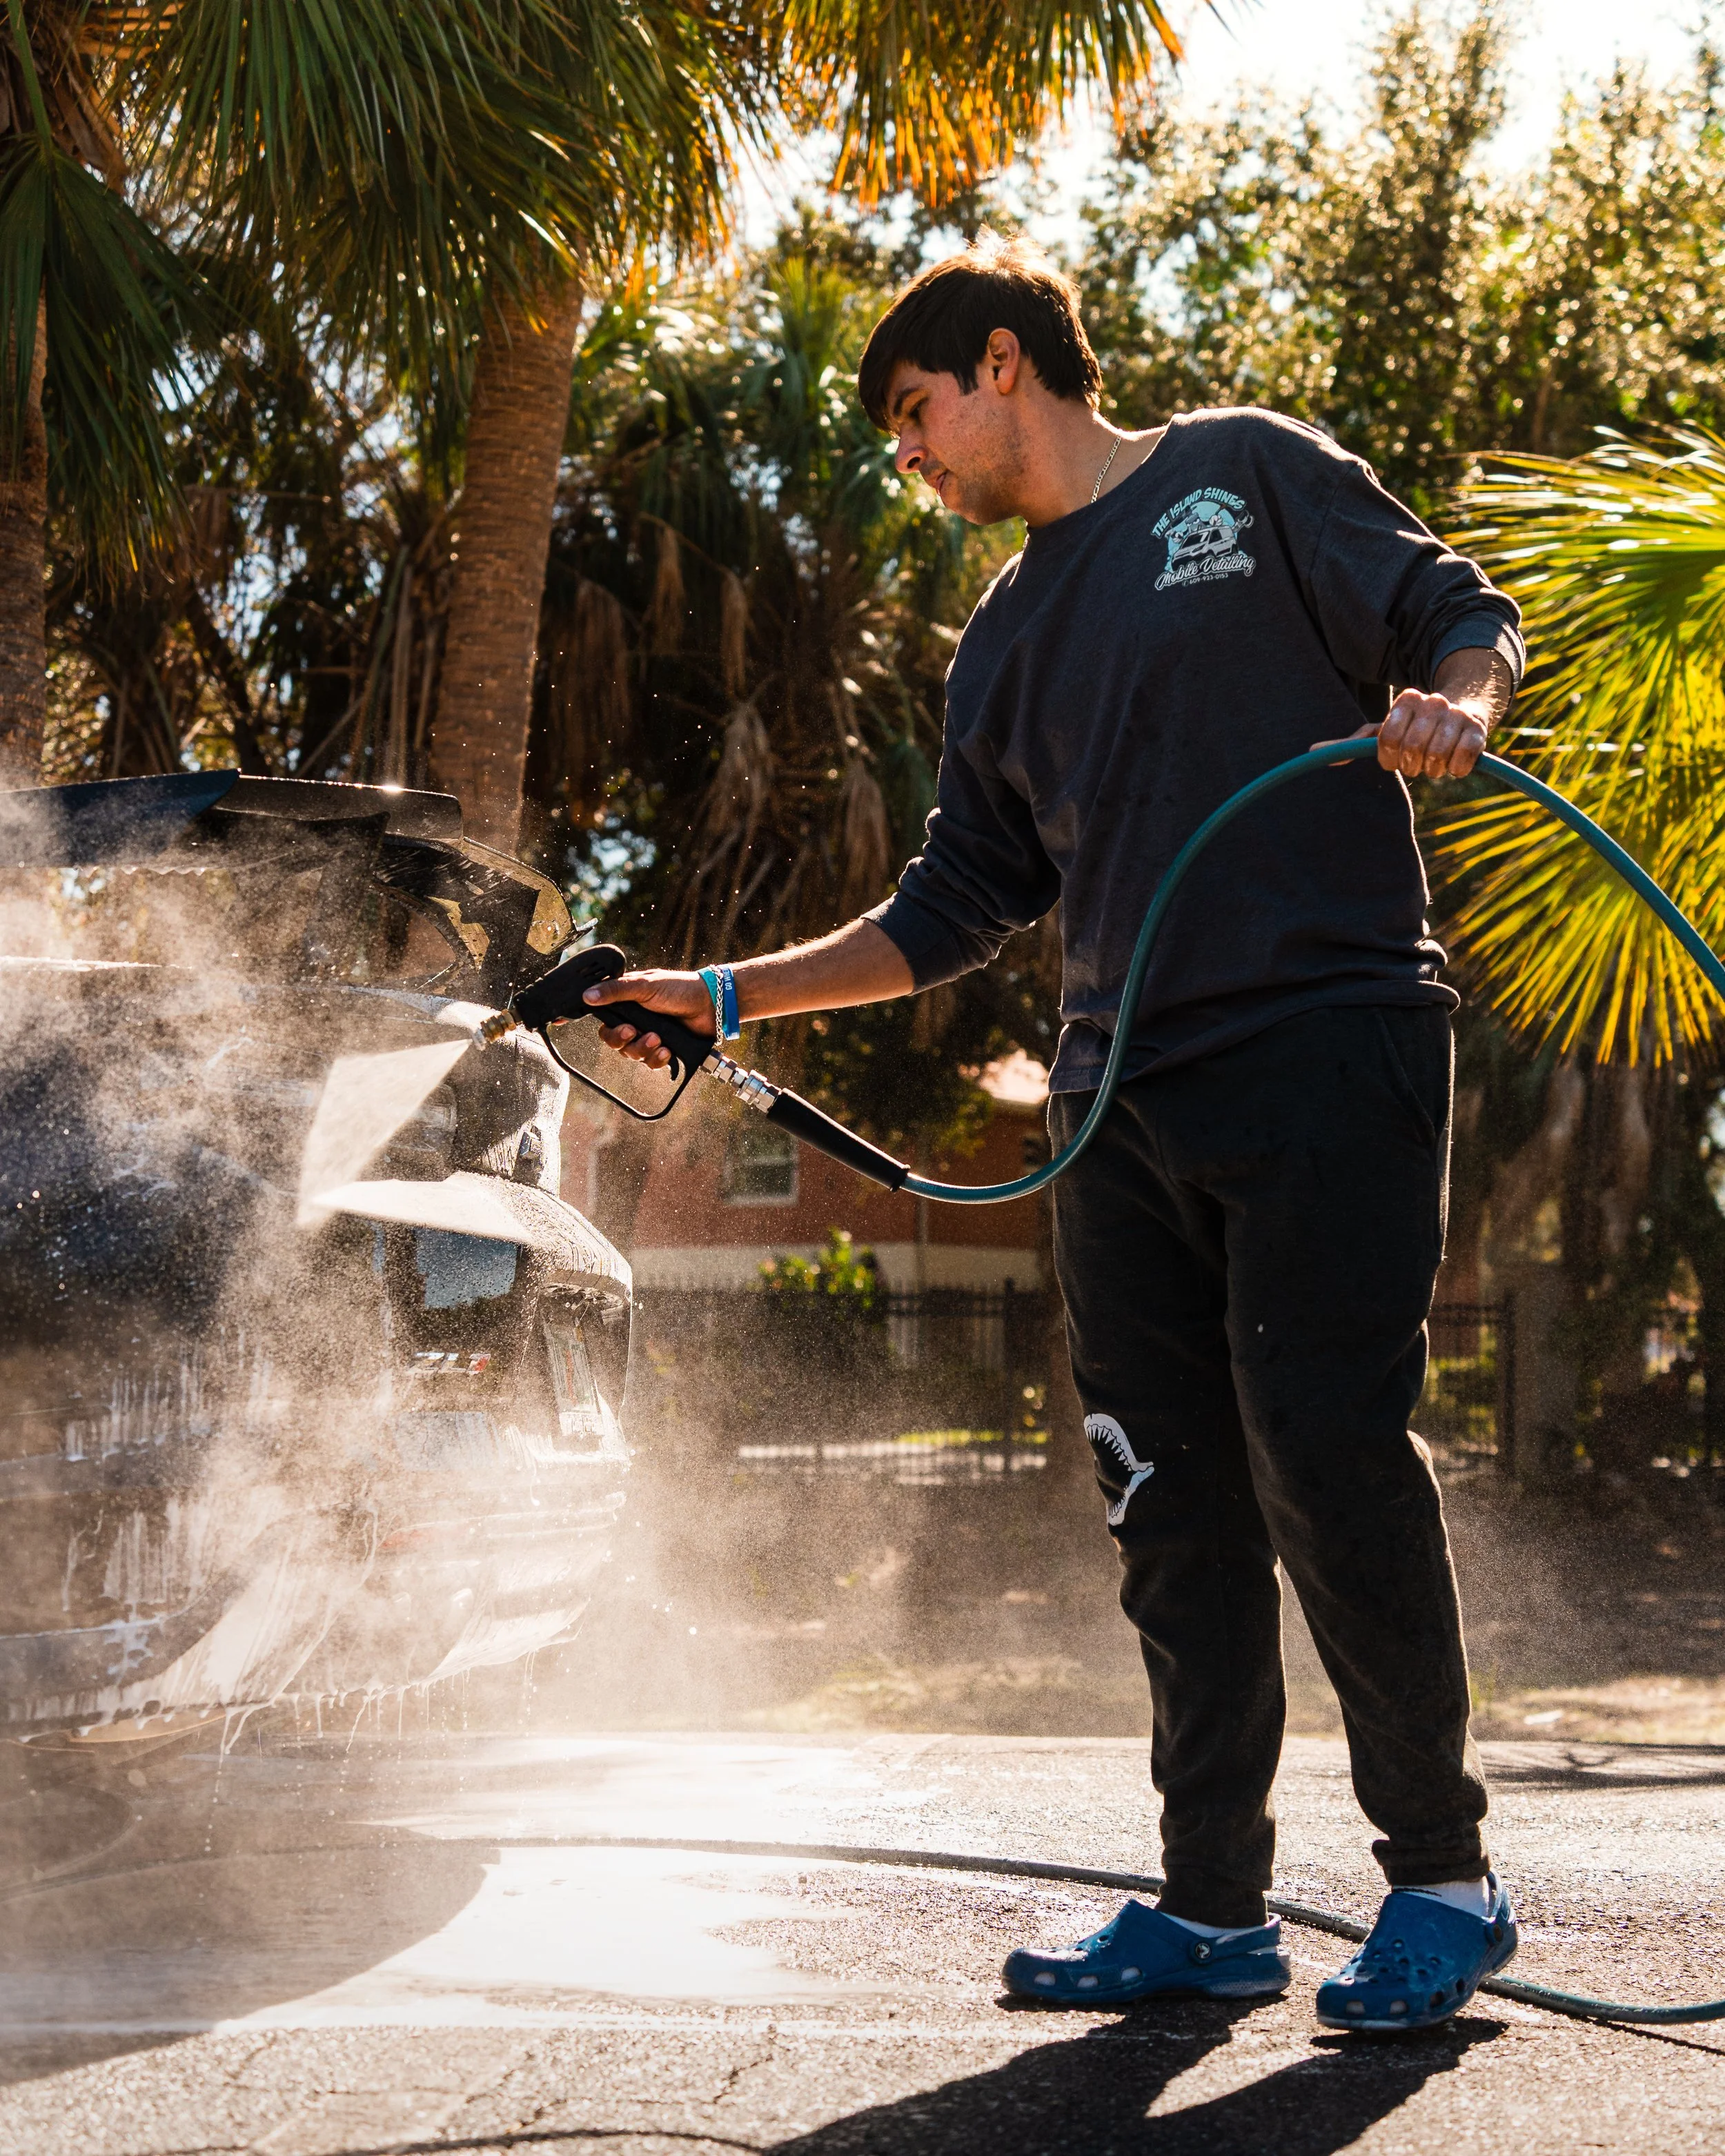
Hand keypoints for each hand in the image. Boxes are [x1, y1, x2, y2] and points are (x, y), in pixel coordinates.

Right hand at [582, 969, 715, 1069]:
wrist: (710, 1005)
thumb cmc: (679, 988)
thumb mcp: (645, 985)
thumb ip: (615, 991)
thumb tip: (587, 996)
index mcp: (625, 1003)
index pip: (597, 1012)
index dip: (580, 1017)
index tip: (560, 1021)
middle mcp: (634, 1020)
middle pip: (611, 1040)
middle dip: (620, 1039)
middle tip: (633, 1031)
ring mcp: (647, 1036)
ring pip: (629, 1053)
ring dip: (642, 1048)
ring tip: (658, 1038)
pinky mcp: (662, 1050)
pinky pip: (649, 1063)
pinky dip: (657, 1059)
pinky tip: (667, 1050)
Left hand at [1312, 692, 1487, 780]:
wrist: (1465, 711)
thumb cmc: (1414, 727)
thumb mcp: (1384, 730)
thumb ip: (1352, 742)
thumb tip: (1312, 750)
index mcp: (1407, 699)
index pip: (1387, 738)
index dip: (1388, 758)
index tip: (1393, 760)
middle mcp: (1433, 702)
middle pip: (1412, 750)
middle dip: (1411, 766)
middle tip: (1415, 764)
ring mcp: (1458, 715)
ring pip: (1437, 758)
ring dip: (1433, 770)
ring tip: (1434, 763)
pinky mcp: (1479, 731)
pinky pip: (1462, 761)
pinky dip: (1455, 771)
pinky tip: (1453, 764)